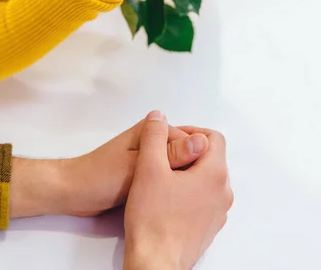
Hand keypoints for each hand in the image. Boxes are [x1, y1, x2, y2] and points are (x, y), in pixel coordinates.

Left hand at [9, 118, 208, 218]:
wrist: (75, 194)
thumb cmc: (101, 178)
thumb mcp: (138, 167)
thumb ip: (169, 154)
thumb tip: (200, 141)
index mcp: (150, 131)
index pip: (190, 140)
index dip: (199, 161)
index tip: (203, 182)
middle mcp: (151, 140)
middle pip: (185, 154)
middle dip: (191, 171)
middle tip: (196, 195)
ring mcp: (147, 157)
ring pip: (176, 168)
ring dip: (181, 182)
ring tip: (187, 201)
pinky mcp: (143, 173)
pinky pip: (165, 177)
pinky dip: (170, 188)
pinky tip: (176, 203)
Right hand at [124, 112, 233, 269]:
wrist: (154, 263)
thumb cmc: (153, 220)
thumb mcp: (148, 167)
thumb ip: (154, 136)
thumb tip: (158, 116)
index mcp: (215, 175)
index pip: (213, 138)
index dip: (190, 131)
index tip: (169, 138)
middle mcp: (223, 194)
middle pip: (210, 158)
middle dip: (187, 151)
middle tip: (161, 156)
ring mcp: (218, 213)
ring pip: (206, 179)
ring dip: (187, 171)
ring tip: (161, 176)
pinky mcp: (208, 228)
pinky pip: (203, 199)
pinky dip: (188, 191)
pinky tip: (165, 198)